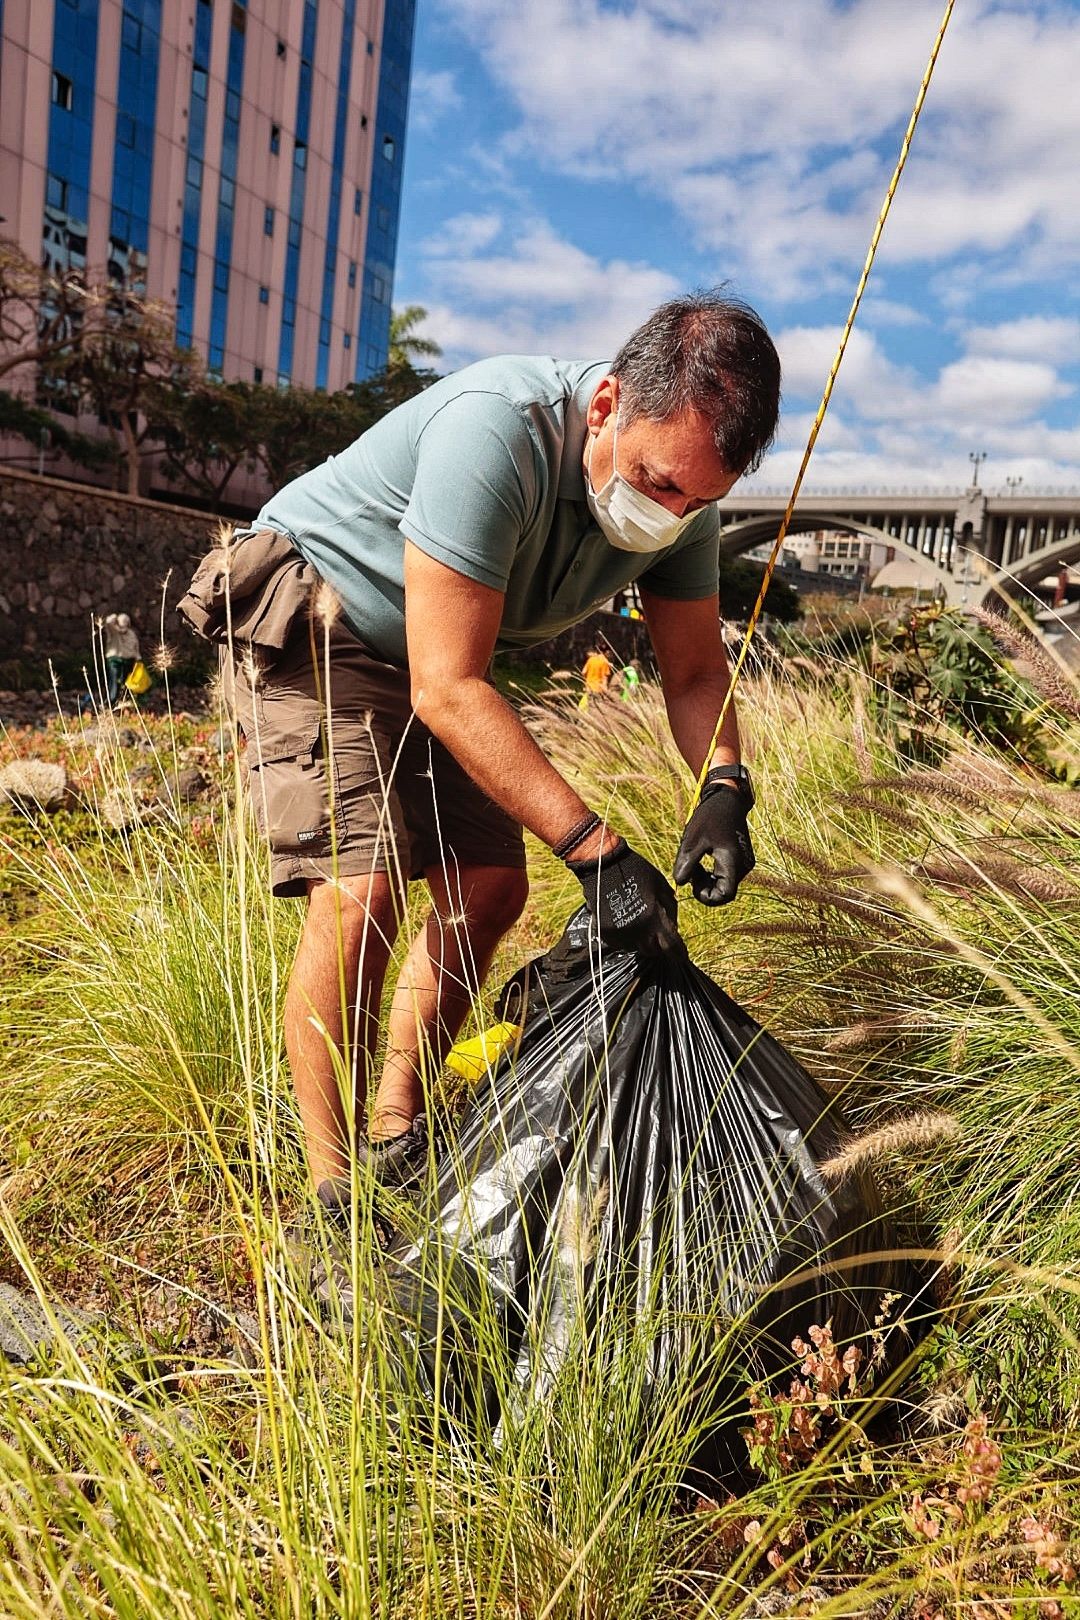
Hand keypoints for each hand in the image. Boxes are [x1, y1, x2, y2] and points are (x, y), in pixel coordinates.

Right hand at [566, 837, 681, 955]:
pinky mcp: (605, 932)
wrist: (604, 864)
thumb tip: (673, 926)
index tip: (682, 956)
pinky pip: (620, 943)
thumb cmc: (637, 870)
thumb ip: (670, 909)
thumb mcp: (661, 885)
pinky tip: (626, 924)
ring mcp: (619, 933)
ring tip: (640, 926)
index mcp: (654, 918)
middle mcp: (637, 931)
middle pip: (653, 951)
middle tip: (659, 936)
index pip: (671, 947)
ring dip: (642, 942)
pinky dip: (626, 938)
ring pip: (636, 948)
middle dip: (659, 946)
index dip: (679, 954)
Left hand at [673, 779, 754, 904]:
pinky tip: (701, 858)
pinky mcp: (741, 857)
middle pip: (724, 891)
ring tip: (694, 861)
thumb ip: (686, 865)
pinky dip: (712, 872)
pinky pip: (726, 873)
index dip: (706, 896)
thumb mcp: (692, 841)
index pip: (725, 895)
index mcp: (732, 862)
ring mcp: (744, 862)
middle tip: (690, 869)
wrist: (727, 799)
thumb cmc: (709, 817)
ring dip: (707, 878)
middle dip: (704, 885)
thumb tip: (680, 883)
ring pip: (724, 882)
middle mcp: (743, 865)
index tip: (692, 882)